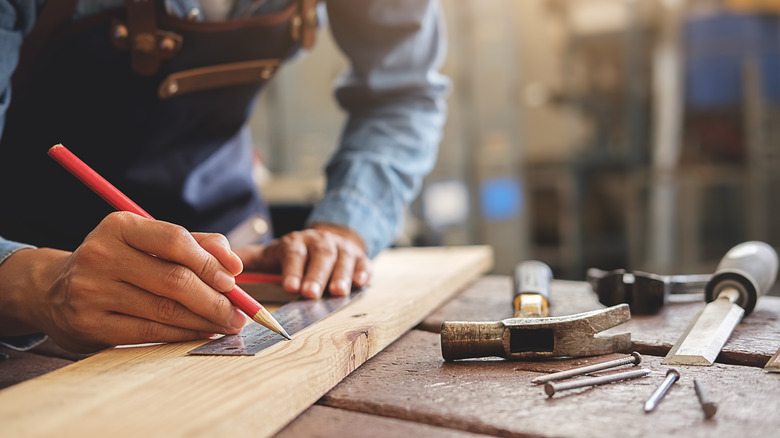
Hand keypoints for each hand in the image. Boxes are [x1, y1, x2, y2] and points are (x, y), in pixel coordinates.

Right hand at [0, 212, 245, 352]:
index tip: (234, 279)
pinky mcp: (90, 325)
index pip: (175, 240)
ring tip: (227, 324)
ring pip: (165, 310)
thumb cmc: (118, 262)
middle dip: (215, 299)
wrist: (53, 291)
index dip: (210, 262)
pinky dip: (182, 334)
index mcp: (120, 227)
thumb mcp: (147, 242)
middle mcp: (102, 255)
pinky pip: (149, 332)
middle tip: (239, 313)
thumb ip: (194, 244)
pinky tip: (201, 333)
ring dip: (204, 320)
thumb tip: (234, 264)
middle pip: (174, 279)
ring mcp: (92, 291)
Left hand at [234, 224, 370, 298]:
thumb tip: (216, 265)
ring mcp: (341, 250)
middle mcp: (320, 243)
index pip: (293, 253)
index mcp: (296, 242)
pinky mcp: (359, 258)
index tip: (289, 286)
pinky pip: (363, 264)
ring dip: (340, 276)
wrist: (329, 240)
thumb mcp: (271, 254)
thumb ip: (248, 260)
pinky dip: (362, 273)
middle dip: (315, 275)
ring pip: (342, 260)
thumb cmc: (295, 254)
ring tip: (337, 292)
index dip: (292, 269)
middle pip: (319, 256)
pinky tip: (360, 283)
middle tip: (310, 294)